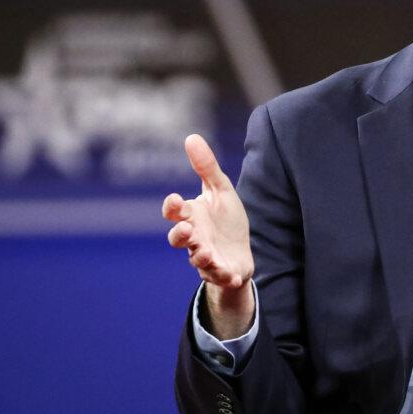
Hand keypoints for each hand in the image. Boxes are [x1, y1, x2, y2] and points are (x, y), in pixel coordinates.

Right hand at [163, 134, 254, 336]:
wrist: (240, 251)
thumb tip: (191, 137)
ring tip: (206, 253)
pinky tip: (233, 276)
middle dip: (180, 235)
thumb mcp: (220, 190)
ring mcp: (206, 257)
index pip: (174, 212)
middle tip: (186, 229)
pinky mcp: (222, 272)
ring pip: (197, 259)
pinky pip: (220, 277)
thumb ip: (206, 167)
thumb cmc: (225, 219)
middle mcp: (194, 238)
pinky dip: (225, 277)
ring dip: (201, 257)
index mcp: (191, 216)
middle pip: (178, 239)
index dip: (172, 207)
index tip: (175, 200)